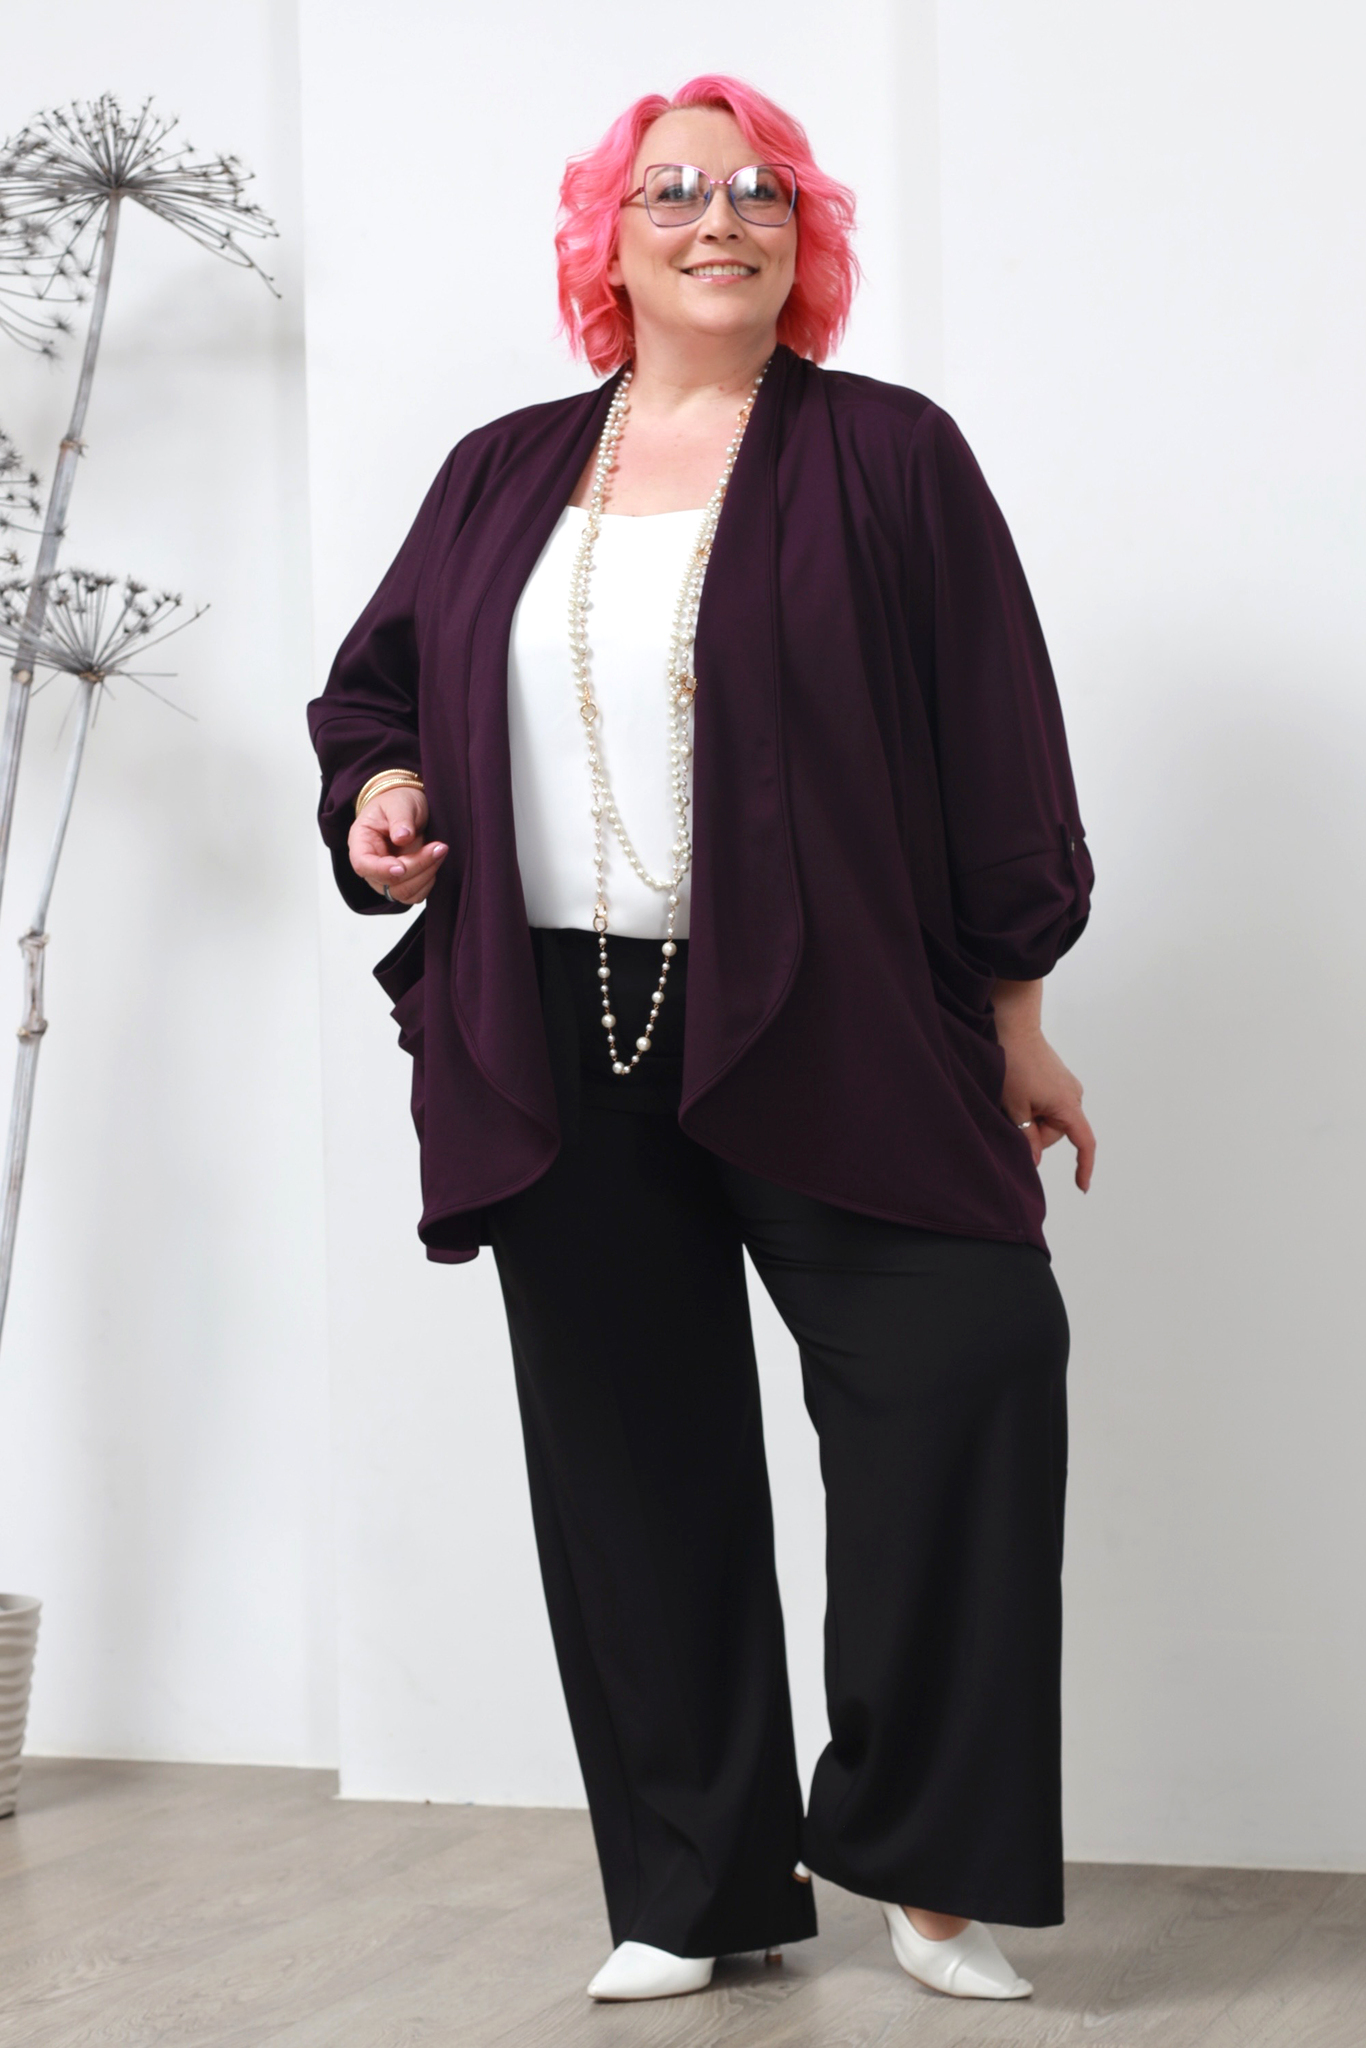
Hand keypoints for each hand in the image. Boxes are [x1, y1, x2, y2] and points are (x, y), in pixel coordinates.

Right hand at [347, 786, 447, 905]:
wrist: (407, 808)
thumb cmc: (398, 802)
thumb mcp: (399, 803)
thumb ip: (400, 819)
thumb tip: (402, 837)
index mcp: (361, 842)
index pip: (363, 865)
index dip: (381, 870)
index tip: (401, 867)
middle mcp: (370, 865)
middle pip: (389, 882)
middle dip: (417, 867)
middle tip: (439, 847)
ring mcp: (385, 877)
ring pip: (403, 893)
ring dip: (426, 876)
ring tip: (440, 850)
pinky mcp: (402, 883)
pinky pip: (414, 895)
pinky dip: (428, 882)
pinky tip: (435, 862)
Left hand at [997, 1019, 1095, 1192]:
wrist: (1014, 1027)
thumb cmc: (1013, 1065)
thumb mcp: (1015, 1108)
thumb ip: (1027, 1139)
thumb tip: (1035, 1162)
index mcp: (1068, 1105)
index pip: (1084, 1143)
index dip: (1084, 1167)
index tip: (1082, 1187)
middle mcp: (1074, 1096)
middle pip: (1057, 1133)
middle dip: (1035, 1134)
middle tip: (1012, 1116)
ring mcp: (1067, 1086)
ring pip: (1050, 1119)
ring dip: (1032, 1119)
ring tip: (1013, 1099)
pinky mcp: (1058, 1079)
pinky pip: (1049, 1105)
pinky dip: (1034, 1107)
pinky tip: (1020, 1093)